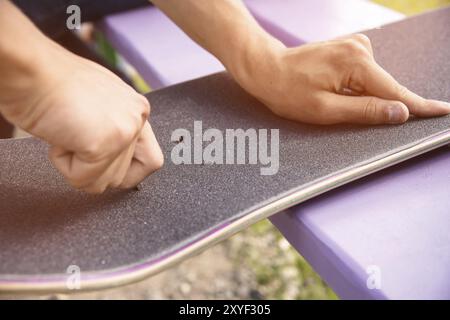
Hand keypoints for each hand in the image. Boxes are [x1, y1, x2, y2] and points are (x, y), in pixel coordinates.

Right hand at [2, 44, 163, 193]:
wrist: (30, 69)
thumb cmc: (52, 83)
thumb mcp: (97, 106)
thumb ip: (113, 129)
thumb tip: (115, 159)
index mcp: (137, 109)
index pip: (151, 161)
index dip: (125, 171)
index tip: (104, 165)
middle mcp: (138, 119)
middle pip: (125, 177)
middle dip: (94, 168)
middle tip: (75, 136)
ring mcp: (125, 131)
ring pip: (106, 183)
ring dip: (78, 166)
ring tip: (68, 131)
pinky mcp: (105, 144)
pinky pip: (85, 180)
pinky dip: (65, 166)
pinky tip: (61, 136)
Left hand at [239, 34, 449, 124]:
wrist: (266, 68)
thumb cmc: (287, 91)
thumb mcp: (324, 110)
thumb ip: (364, 111)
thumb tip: (400, 113)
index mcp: (356, 63)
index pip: (395, 91)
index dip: (418, 106)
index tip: (442, 112)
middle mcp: (360, 48)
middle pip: (384, 87)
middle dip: (380, 106)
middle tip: (346, 114)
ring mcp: (355, 46)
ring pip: (374, 83)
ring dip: (364, 98)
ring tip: (328, 100)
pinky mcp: (349, 49)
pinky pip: (364, 76)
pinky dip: (358, 89)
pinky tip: (333, 92)